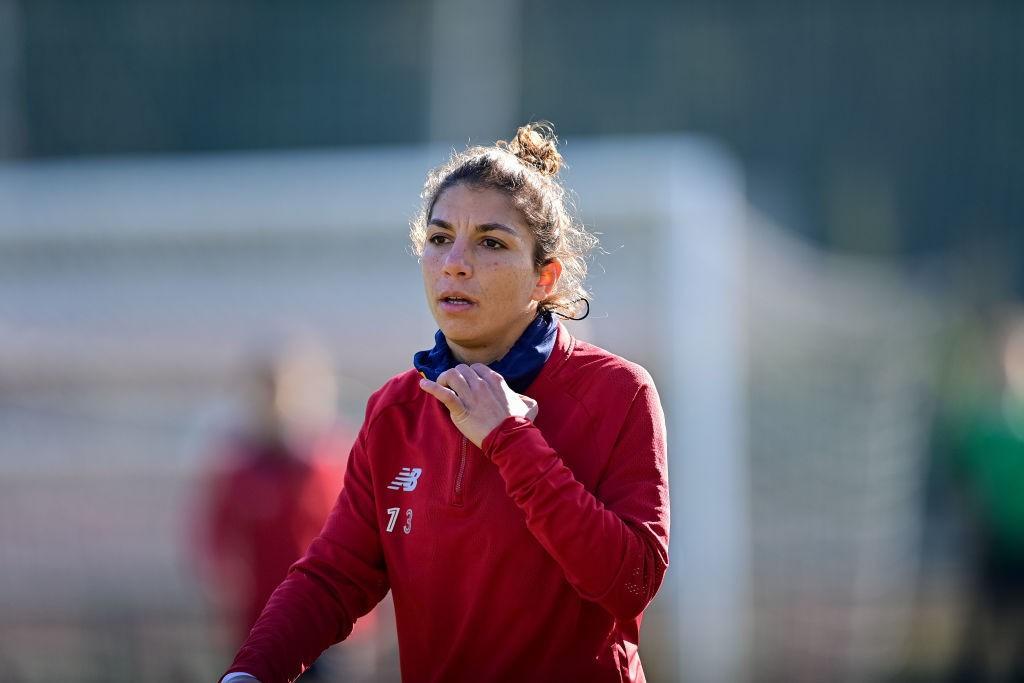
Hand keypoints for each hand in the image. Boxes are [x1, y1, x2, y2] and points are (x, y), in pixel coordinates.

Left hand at [418, 364, 537, 447]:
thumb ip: (524, 398)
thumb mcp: (529, 405)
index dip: (469, 374)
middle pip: (461, 370)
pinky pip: (444, 394)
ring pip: (451, 376)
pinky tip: (423, 384)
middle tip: (453, 386)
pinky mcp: (461, 409)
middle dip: (455, 376)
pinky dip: (431, 387)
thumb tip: (522, 398)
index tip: (467, 382)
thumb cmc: (519, 423)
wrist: (510, 439)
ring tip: (440, 385)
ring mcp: (471, 396)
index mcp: (495, 381)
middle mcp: (481, 384)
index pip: (476, 368)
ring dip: (443, 379)